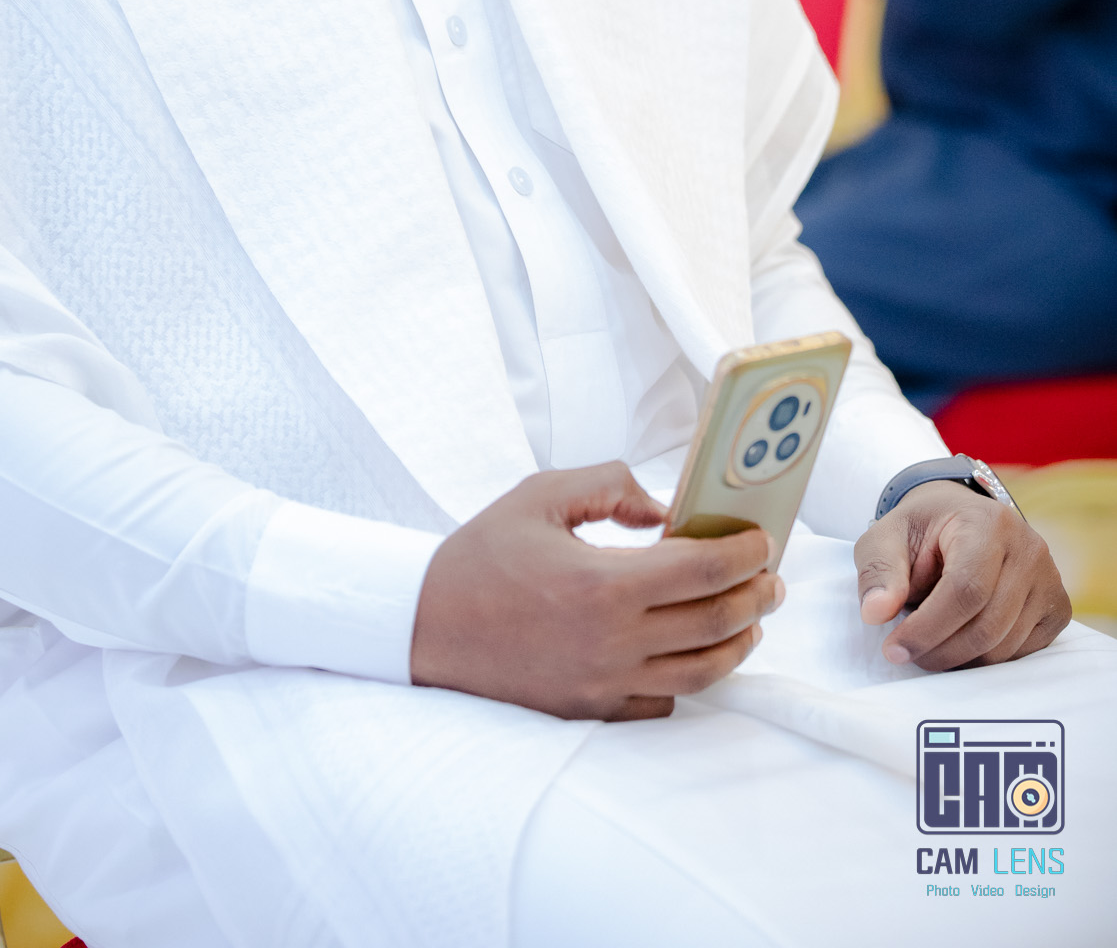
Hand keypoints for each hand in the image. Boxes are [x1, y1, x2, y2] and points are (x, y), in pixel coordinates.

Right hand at [410, 464, 782, 720]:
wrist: (424, 625)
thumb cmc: (481, 556)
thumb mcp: (540, 494)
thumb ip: (610, 486)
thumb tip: (664, 509)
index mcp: (602, 583)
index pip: (703, 571)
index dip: (744, 553)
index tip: (762, 539)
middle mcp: (610, 641)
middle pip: (716, 624)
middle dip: (757, 597)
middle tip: (771, 576)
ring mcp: (603, 683)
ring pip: (702, 673)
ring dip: (739, 642)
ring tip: (750, 618)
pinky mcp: (591, 710)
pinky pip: (663, 702)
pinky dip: (689, 677)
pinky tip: (691, 650)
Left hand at [856, 482, 1069, 670]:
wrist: (960, 521)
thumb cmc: (923, 532)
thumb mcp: (886, 537)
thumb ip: (879, 571)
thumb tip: (875, 613)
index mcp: (989, 523)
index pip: (966, 589)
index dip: (928, 628)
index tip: (894, 649)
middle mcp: (1030, 550)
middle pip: (988, 625)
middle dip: (940, 651)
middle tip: (906, 655)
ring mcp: (1050, 580)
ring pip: (1005, 646)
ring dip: (960, 659)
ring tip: (929, 644)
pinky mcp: (1057, 609)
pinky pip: (1022, 653)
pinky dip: (985, 659)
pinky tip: (959, 642)